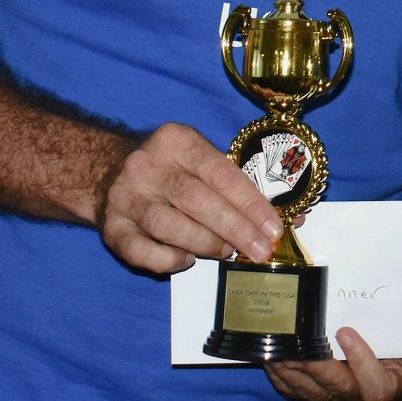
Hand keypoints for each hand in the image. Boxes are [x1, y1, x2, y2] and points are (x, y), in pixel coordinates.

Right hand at [98, 122, 279, 272]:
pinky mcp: (110, 227)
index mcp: (176, 140)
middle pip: (196, 200)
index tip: (274, 228)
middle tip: (259, 250)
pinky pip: (141, 250)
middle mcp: (147, 165)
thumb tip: (292, 218)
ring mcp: (124, 196)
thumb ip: (240, 186)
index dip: (250, 203)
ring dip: (205, 243)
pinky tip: (187, 258)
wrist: (109, 171)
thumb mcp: (202, 161)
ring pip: (168, 225)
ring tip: (226, 251)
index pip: (220, 172)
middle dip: (235, 228)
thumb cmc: (172, 169)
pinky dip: (168, 259)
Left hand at [265, 327, 401, 400]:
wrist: (389, 356)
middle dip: (315, 367)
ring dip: (294, 374)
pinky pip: (300, 395)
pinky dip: (284, 379)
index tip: (345, 332)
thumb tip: (368, 281)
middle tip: (296, 347)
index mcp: (393, 383)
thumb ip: (382, 317)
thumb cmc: (393, 337)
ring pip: (316, 395)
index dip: (361, 362)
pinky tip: (272, 361)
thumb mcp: (397, 328)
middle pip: (341, 389)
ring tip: (278, 352)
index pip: (378, 387)